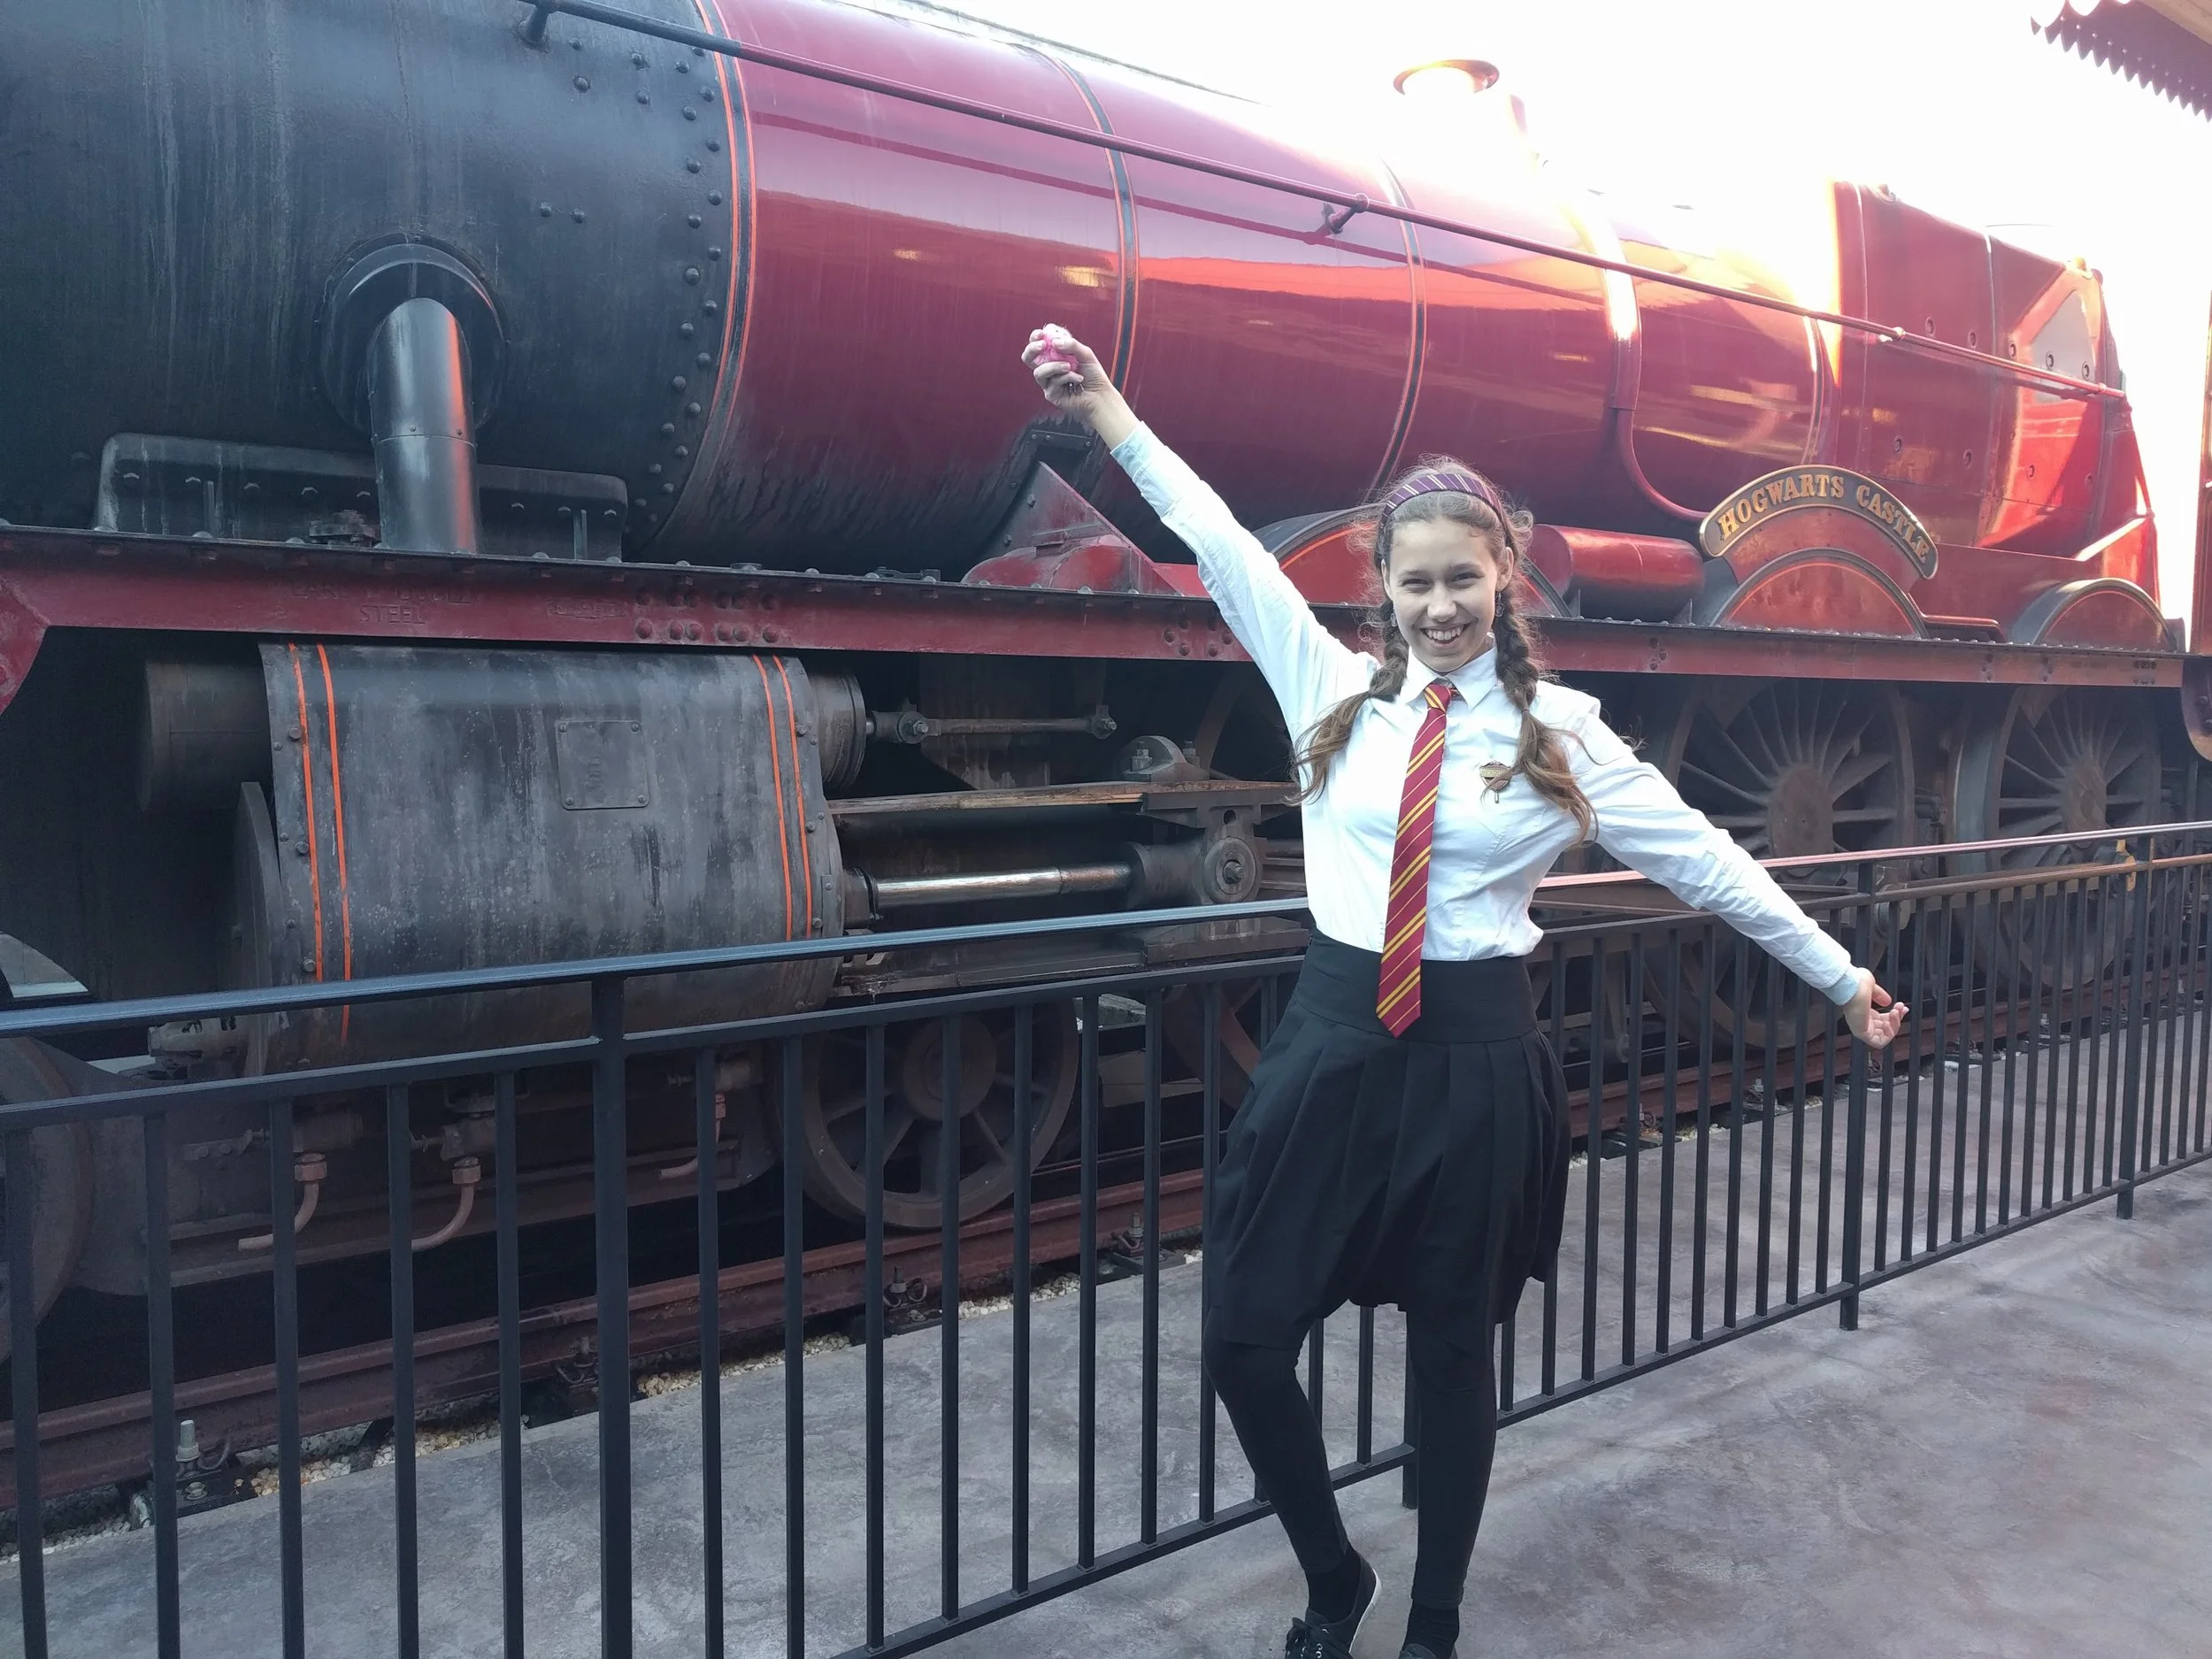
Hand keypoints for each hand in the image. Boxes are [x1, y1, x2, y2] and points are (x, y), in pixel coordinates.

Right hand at [1021, 324, 1136, 445]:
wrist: (1100, 395)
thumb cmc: (1093, 375)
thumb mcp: (1085, 354)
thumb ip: (1071, 345)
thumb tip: (1054, 342)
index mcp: (1055, 356)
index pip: (1038, 344)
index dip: (1035, 338)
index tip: (1041, 334)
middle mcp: (1049, 368)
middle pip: (1028, 358)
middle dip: (1032, 349)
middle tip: (1043, 346)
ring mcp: (1048, 382)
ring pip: (1039, 371)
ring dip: (1054, 366)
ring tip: (1070, 366)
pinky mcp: (1051, 394)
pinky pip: (1052, 382)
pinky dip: (1067, 377)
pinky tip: (1078, 379)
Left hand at [1841, 970, 1904, 1048]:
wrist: (1851, 986)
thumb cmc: (1856, 983)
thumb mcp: (1872, 987)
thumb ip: (1880, 995)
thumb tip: (1888, 1001)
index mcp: (1863, 1009)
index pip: (1882, 1018)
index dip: (1895, 1015)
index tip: (1903, 1008)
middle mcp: (1862, 1019)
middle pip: (1885, 1027)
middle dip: (1897, 1018)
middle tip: (1901, 1008)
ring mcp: (1861, 1027)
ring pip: (1884, 1035)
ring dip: (1895, 1025)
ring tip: (1895, 1012)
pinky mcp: (1862, 1033)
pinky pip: (1878, 1042)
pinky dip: (1888, 1035)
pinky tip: (1888, 1023)